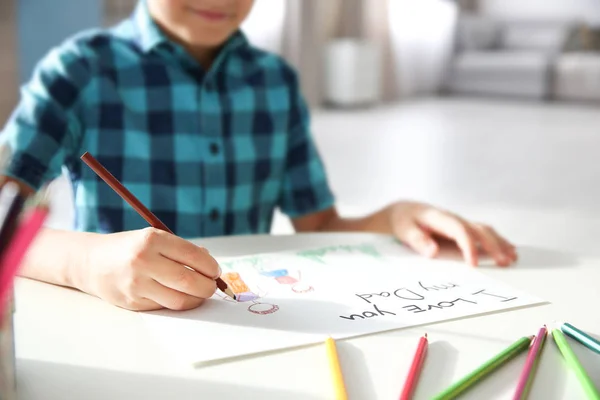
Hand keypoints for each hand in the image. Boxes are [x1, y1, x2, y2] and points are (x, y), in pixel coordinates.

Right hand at [76, 227, 220, 310]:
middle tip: (211, 285)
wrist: (91, 262)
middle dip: (207, 286)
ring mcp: (136, 284)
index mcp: (152, 240)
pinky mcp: (133, 302)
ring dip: (196, 299)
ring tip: (199, 293)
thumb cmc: (129, 248)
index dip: (211, 266)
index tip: (215, 271)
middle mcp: (143, 261)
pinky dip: (177, 303)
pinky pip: (164, 307)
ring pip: (179, 300)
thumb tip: (209, 264)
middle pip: (189, 281)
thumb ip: (180, 250)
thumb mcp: (153, 238)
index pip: (193, 256)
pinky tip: (179, 296)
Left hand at [388, 202, 516, 266]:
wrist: (404, 210)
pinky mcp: (462, 227)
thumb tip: (433, 252)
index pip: (459, 231)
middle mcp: (454, 218)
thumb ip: (417, 240)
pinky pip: (483, 232)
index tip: (473, 265)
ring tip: (513, 257)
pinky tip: (509, 249)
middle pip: (478, 230)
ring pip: (484, 230)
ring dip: (499, 243)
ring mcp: (460, 222)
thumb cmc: (404, 221)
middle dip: (492, 246)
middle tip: (504, 262)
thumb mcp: (404, 229)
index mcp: (439, 218)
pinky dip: (497, 240)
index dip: (468, 247)